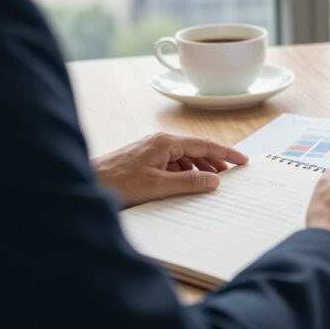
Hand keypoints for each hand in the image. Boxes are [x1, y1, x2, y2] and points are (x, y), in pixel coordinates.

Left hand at [93, 132, 248, 207]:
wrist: (87, 183)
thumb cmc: (118, 183)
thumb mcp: (159, 186)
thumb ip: (189, 183)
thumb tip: (214, 180)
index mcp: (165, 142)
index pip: (204, 145)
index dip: (225, 153)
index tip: (242, 160)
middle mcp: (159, 142)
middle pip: (195, 149)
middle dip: (214, 161)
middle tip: (231, 173)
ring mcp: (150, 150)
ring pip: (183, 157)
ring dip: (198, 168)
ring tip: (212, 181)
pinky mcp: (143, 160)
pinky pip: (171, 163)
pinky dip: (184, 172)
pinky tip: (187, 184)